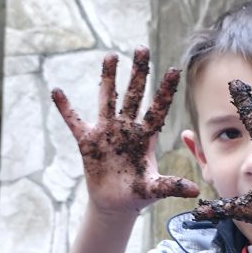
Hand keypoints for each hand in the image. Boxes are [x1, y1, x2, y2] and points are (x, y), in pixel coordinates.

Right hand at [51, 50, 200, 216]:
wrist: (115, 204)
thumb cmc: (137, 194)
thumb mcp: (153, 189)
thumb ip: (171, 186)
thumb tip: (194, 190)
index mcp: (144, 137)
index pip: (157, 109)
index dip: (164, 91)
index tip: (174, 70)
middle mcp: (126, 128)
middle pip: (133, 95)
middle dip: (137, 73)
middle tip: (142, 48)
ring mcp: (106, 132)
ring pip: (107, 99)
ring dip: (108, 78)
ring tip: (110, 56)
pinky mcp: (87, 141)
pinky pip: (74, 121)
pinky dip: (65, 108)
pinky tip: (57, 91)